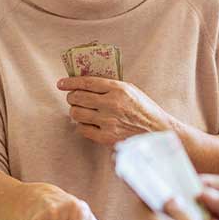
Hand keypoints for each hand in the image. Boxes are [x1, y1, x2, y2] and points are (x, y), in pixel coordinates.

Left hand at [58, 77, 173, 145]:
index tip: (61, 83)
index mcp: (118, 89)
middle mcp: (111, 104)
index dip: (70, 82)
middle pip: (77, 97)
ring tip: (81, 111)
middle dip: (71, 97)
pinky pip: (82, 129)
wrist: (157, 132)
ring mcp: (108, 121)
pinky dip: (81, 126)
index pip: (86, 82)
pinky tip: (88, 123)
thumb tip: (85, 83)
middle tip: (73, 98)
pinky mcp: (106, 137)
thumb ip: (110, 86)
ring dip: (75, 111)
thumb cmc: (143, 109)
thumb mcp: (130, 90)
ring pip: (76, 113)